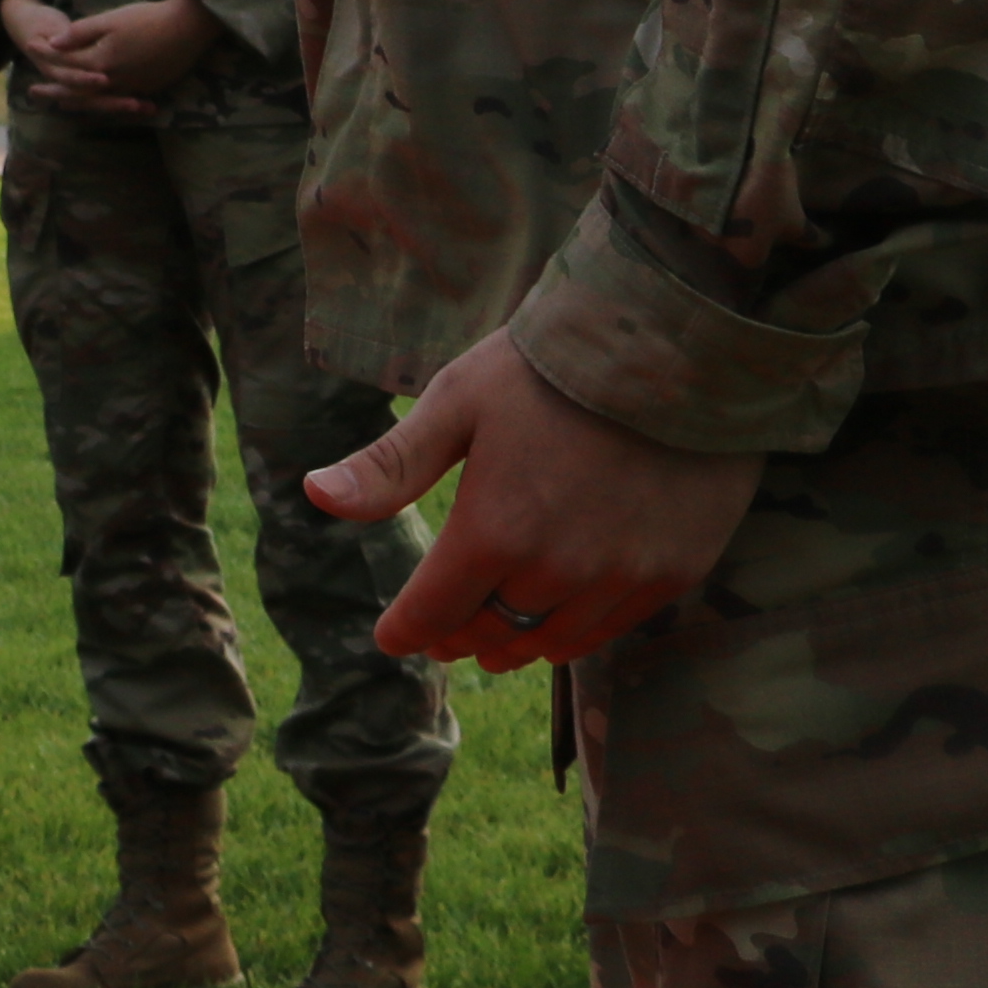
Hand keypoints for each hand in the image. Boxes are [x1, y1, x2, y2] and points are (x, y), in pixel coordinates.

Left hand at [26, 0, 223, 113]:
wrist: (187, 28)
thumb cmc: (147, 19)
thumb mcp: (110, 19)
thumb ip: (80, 33)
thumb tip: (53, 43)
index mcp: (101, 62)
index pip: (66, 62)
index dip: (47, 53)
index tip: (31, 45)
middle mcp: (113, 81)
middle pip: (76, 90)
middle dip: (53, 90)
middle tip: (32, 92)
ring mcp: (131, 88)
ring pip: (96, 100)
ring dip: (75, 102)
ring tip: (59, 103)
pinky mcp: (146, 89)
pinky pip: (116, 101)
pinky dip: (101, 102)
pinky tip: (96, 100)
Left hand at [311, 328, 765, 669]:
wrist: (673, 346)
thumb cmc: (549, 366)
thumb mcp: (456, 402)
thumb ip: (390, 465)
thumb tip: (314, 495)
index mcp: (494, 531)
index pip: (435, 612)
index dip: (407, 630)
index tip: (391, 637)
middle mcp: (557, 571)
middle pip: (491, 632)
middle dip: (458, 635)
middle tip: (442, 635)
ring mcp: (620, 579)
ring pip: (551, 641)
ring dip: (516, 642)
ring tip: (497, 637)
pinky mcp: (673, 575)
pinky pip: (611, 628)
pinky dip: (575, 630)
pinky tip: (561, 615)